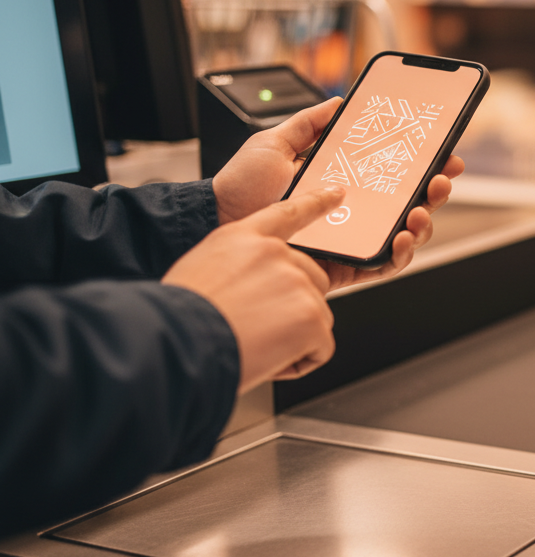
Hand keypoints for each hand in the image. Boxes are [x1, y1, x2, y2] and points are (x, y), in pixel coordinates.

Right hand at [164, 186, 345, 393]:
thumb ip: (240, 267)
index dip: (316, 203)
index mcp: (242, 238)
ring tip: (253, 344)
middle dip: (294, 307)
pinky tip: (268, 359)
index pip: (288, 213)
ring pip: (316, 316)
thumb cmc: (178, 319)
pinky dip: (300, 361)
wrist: (173, 344)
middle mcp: (274, 253)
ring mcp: (297, 282)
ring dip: (293, 338)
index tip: (338, 195)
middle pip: (312, 279)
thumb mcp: (202, 270)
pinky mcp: (310, 315)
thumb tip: (260, 286)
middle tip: (256, 327)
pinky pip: (321, 347)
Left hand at [212, 97, 465, 290]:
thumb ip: (309, 122)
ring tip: (421, 210)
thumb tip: (339, 102)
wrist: (217, 218)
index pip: (395, 174)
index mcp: (344, 182)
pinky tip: (401, 238)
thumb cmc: (241, 186)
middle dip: (435, 191)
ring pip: (405, 235)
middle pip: (410, 204)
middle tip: (440, 179)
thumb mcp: (276, 142)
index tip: (444, 152)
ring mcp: (351, 239)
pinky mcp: (343, 266)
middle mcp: (354, 212)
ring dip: (424, 222)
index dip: (425, 165)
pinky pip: (383, 266)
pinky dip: (400, 255)